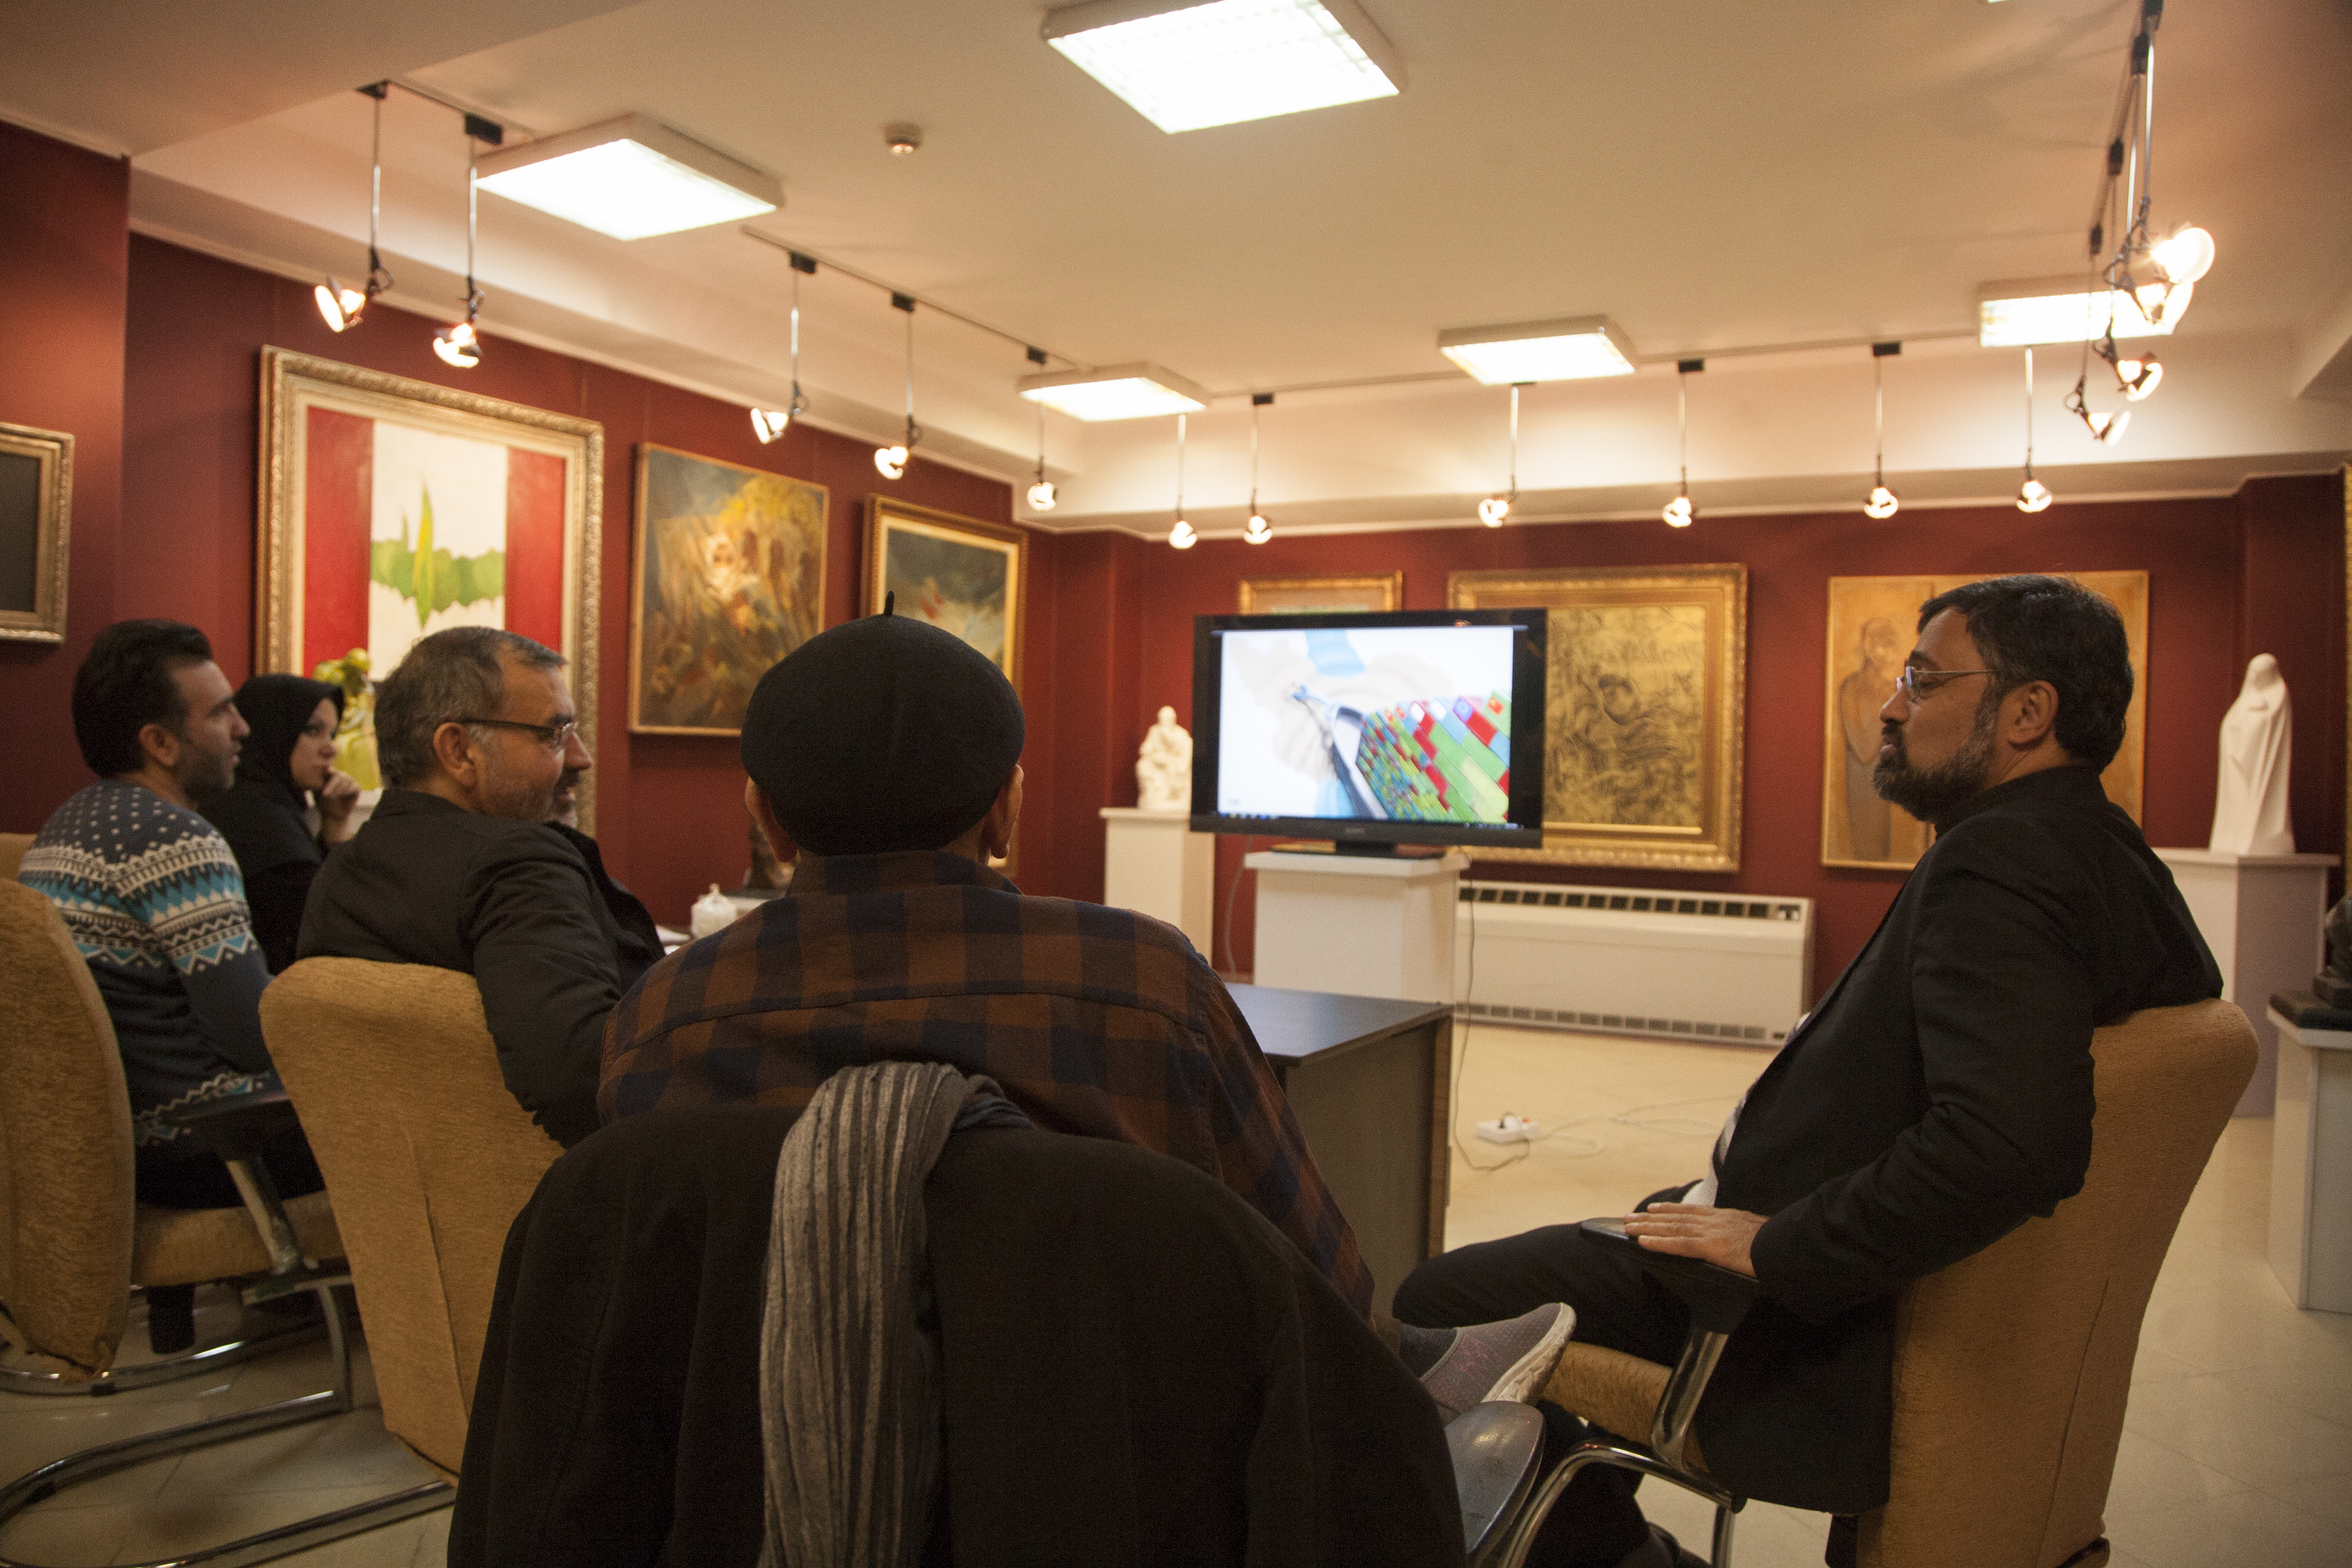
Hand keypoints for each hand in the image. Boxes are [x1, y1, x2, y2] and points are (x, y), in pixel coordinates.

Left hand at [316, 768, 362, 844]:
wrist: (332, 814)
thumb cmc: (323, 802)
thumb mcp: (318, 792)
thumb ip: (319, 781)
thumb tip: (320, 772)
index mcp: (331, 774)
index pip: (331, 769)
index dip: (330, 770)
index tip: (327, 771)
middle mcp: (341, 776)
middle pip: (339, 775)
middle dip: (332, 785)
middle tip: (325, 794)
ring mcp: (350, 781)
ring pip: (347, 780)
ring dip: (339, 789)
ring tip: (331, 797)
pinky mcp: (357, 788)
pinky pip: (354, 786)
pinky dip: (347, 791)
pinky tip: (341, 796)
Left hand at [1621, 1203, 1766, 1277]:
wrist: (1791, 1248)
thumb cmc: (1780, 1245)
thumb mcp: (1761, 1235)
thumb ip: (1744, 1236)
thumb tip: (1741, 1244)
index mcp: (1728, 1218)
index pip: (1693, 1212)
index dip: (1672, 1210)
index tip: (1655, 1208)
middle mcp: (1717, 1221)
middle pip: (1677, 1217)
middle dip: (1651, 1217)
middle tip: (1630, 1217)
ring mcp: (1714, 1233)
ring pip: (1673, 1228)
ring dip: (1648, 1227)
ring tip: (1628, 1227)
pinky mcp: (1714, 1247)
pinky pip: (1680, 1244)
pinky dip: (1660, 1242)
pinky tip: (1644, 1242)